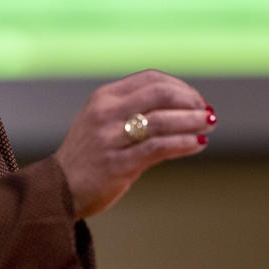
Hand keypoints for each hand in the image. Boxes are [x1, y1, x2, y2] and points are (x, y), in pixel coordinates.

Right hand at [53, 69, 214, 219]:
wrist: (58, 190)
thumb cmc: (88, 156)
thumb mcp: (103, 122)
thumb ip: (133, 110)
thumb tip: (181, 107)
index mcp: (104, 97)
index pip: (150, 79)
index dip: (179, 86)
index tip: (195, 99)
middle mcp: (106, 113)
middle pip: (160, 94)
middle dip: (190, 101)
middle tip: (207, 112)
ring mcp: (110, 139)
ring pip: (163, 121)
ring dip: (192, 121)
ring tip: (209, 125)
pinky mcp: (117, 164)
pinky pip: (159, 148)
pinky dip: (184, 143)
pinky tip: (198, 143)